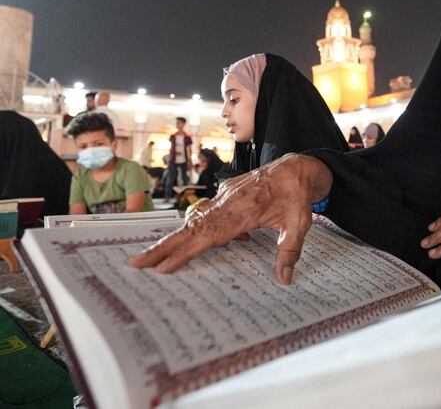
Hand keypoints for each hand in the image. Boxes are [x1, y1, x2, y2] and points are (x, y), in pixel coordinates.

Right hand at [128, 154, 332, 284]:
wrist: (296, 166)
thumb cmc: (297, 195)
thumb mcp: (300, 223)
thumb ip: (290, 250)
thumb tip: (284, 279)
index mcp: (245, 211)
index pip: (209, 235)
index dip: (185, 252)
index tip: (163, 266)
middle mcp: (229, 203)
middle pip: (191, 228)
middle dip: (164, 246)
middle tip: (137, 263)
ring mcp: (224, 197)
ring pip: (193, 219)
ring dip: (174, 238)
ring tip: (152, 256)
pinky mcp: (225, 194)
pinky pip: (204, 213)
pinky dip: (192, 227)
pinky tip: (192, 239)